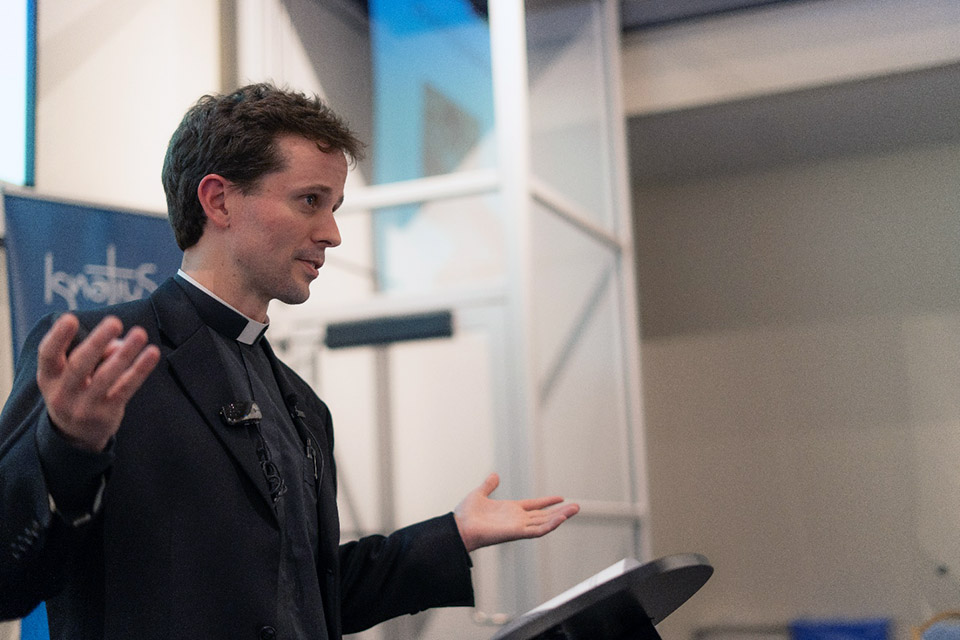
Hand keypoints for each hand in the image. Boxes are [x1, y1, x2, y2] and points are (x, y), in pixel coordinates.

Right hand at [36, 313, 159, 452]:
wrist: (76, 435)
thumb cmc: (75, 390)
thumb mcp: (71, 374)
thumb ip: (94, 354)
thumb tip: (121, 344)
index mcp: (48, 377)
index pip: (48, 355)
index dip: (57, 337)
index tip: (70, 318)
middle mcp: (62, 394)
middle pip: (79, 365)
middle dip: (97, 342)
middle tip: (114, 321)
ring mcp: (84, 407)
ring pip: (106, 377)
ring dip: (125, 354)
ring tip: (140, 333)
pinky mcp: (107, 414)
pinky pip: (126, 388)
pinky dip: (140, 370)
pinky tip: (152, 353)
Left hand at [454, 472, 579, 552]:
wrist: (459, 527)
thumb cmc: (466, 515)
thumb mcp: (479, 494)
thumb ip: (488, 485)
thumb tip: (494, 475)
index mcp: (510, 510)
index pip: (534, 506)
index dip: (546, 502)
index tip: (560, 498)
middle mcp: (517, 519)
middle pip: (543, 516)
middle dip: (560, 512)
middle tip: (577, 507)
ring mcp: (518, 527)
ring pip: (544, 523)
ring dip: (560, 517)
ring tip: (575, 510)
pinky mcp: (516, 533)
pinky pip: (537, 530)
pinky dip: (549, 525)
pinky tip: (561, 518)